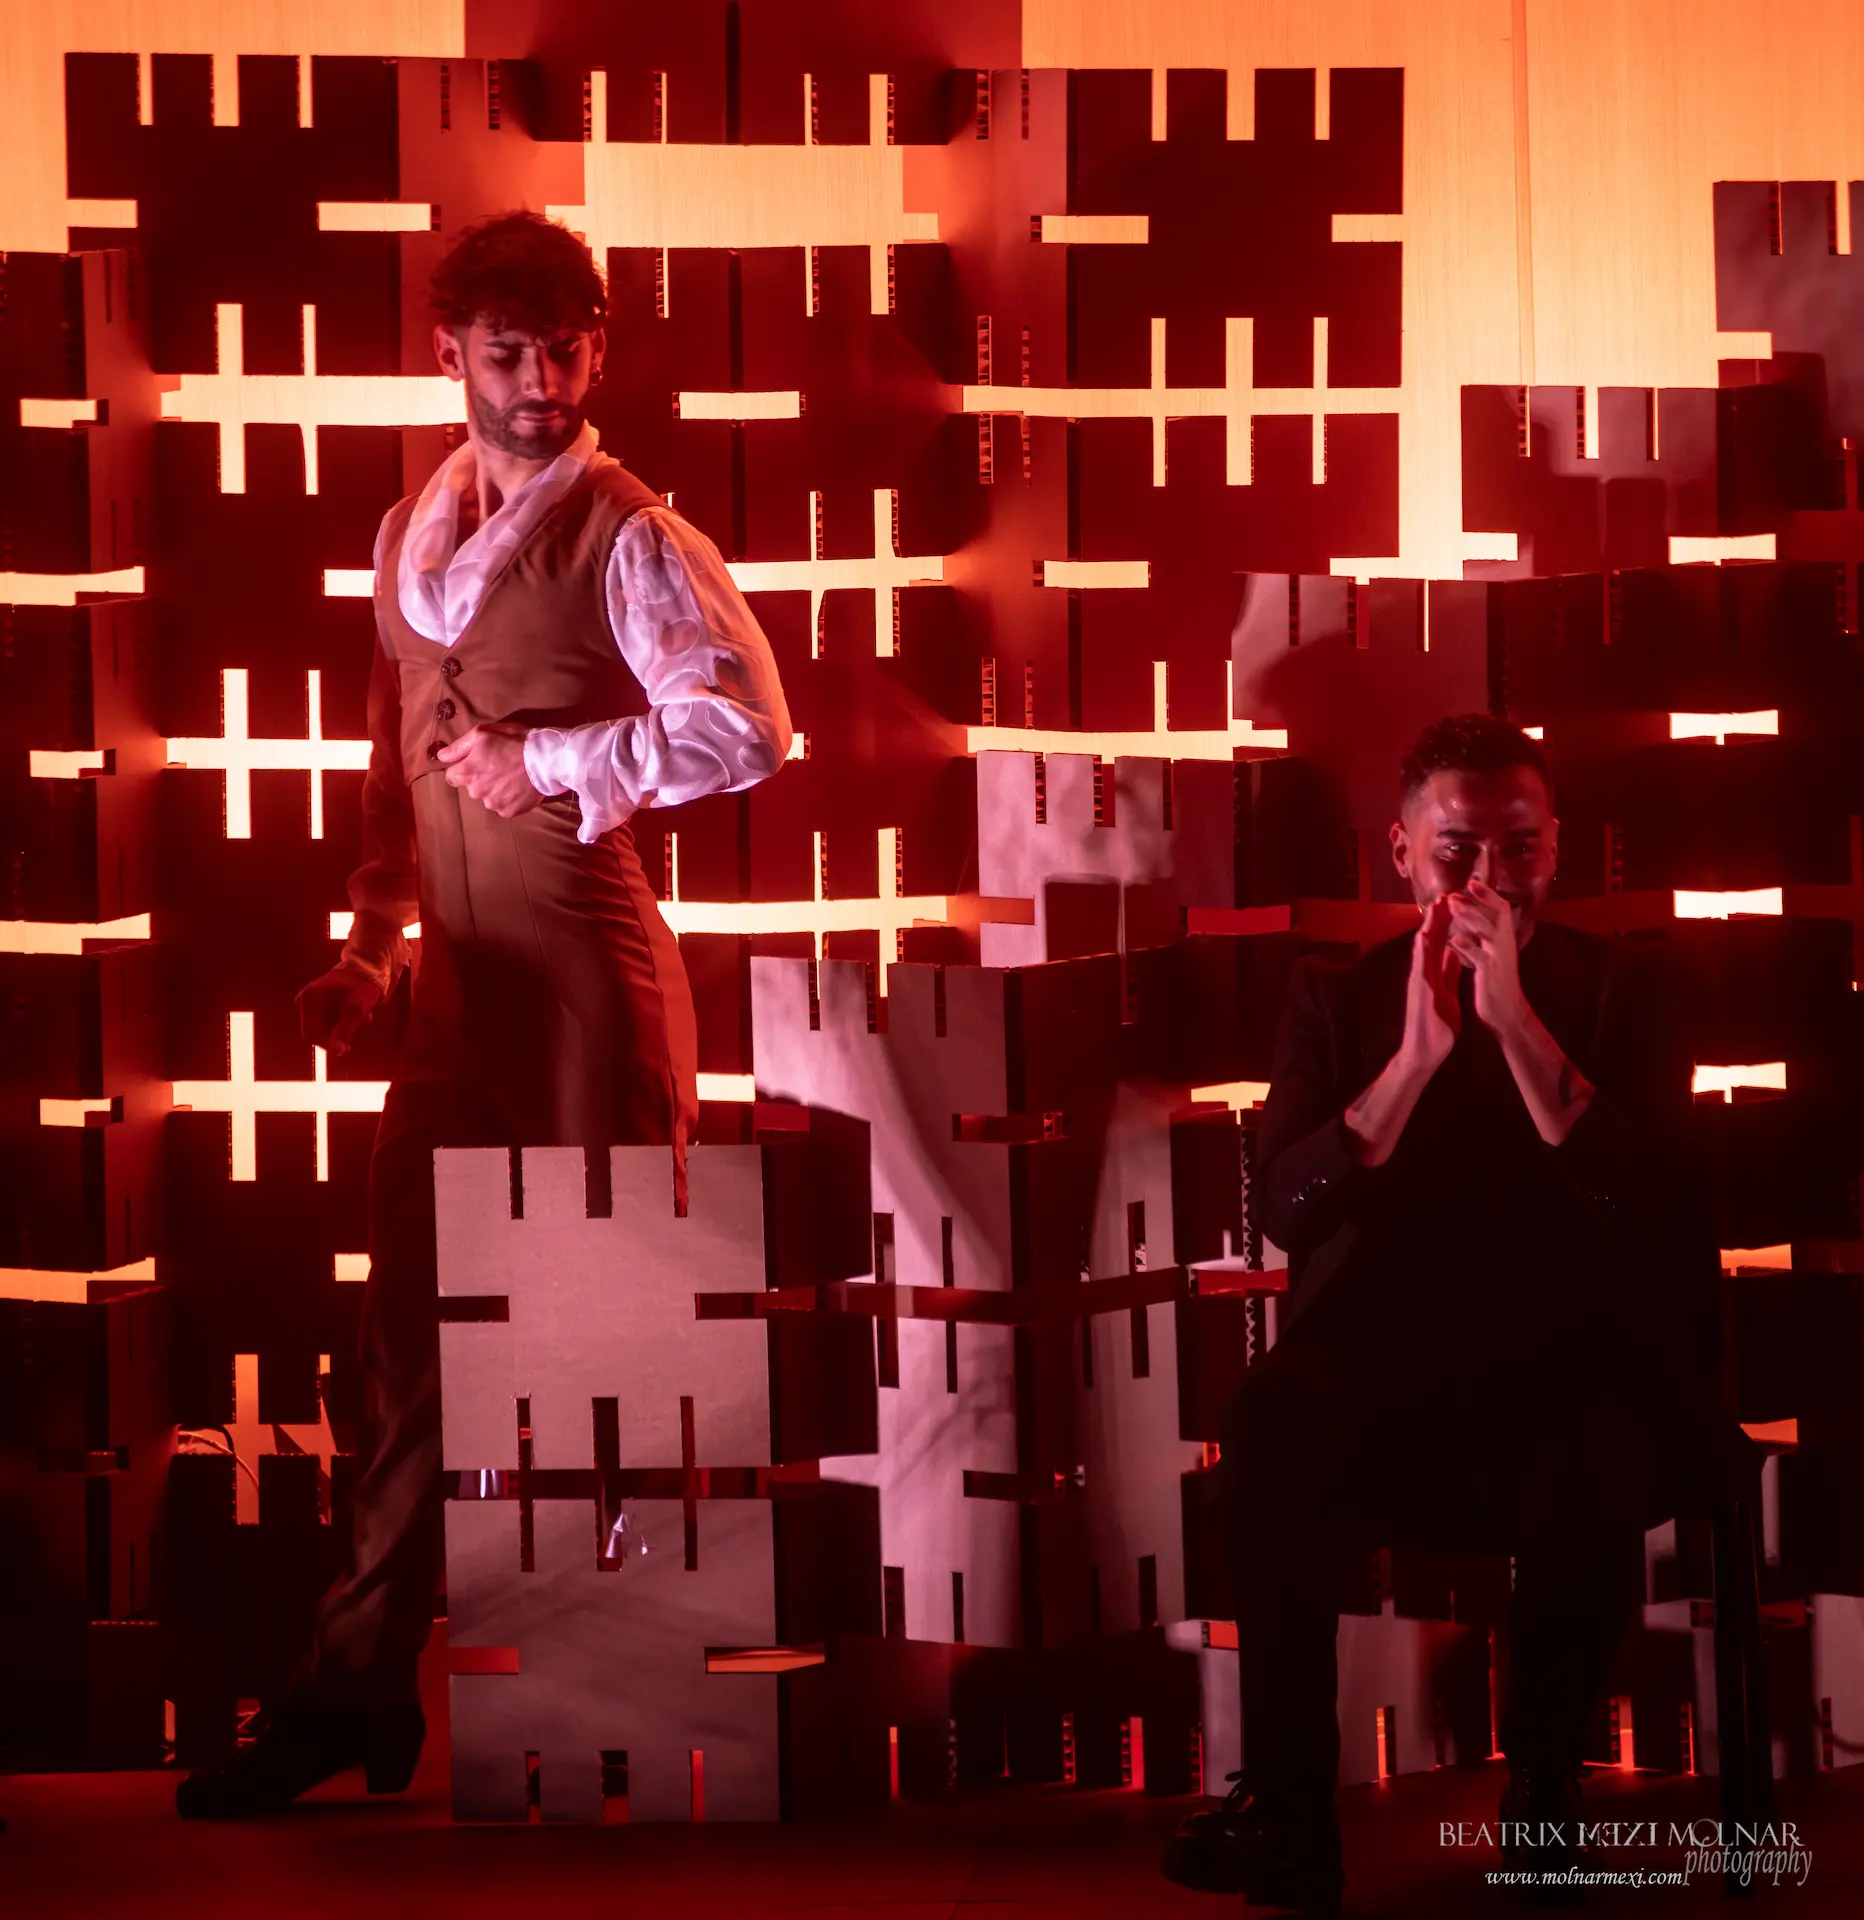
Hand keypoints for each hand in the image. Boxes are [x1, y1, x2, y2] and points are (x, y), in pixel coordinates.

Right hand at [296, 967, 382, 1060]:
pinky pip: (330, 1020)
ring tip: (362, 1015)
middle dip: (339, 1031)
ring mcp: (312, 1002)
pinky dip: (345, 1020)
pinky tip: (357, 1012)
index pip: (310, 1035)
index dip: (328, 1043)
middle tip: (359, 1023)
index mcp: (309, 1000)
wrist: (368, 968)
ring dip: (345, 1026)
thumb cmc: (362, 988)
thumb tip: (336, 1053)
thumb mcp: (355, 1011)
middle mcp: (306, 1001)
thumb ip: (343, 1032)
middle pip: (318, 1031)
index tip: (347, 1045)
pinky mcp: (321, 1004)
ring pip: (326, 1027)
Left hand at [435, 723, 544, 819]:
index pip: (452, 777)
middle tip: (499, 766)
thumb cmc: (513, 741)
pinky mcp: (509, 811)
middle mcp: (476, 792)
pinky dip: (509, 798)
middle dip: (481, 778)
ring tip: (511, 776)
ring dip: (496, 789)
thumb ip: (458, 747)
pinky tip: (518, 787)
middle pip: (472, 787)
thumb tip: (440, 757)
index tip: (477, 762)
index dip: (463, 768)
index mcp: (466, 772)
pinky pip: (504, 806)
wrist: (545, 759)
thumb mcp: (482, 733)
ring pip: (488, 797)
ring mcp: (493, 803)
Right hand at [1401, 894, 1461, 1071]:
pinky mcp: (1419, 988)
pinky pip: (1421, 964)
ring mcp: (1418, 979)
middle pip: (1429, 938)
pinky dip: (1424, 948)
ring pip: (1422, 947)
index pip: (1438, 942)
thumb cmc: (1436, 1026)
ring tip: (1436, 905)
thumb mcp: (1447, 993)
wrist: (1425, 1051)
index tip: (1452, 904)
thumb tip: (1453, 954)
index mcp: (1431, 973)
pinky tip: (1427, 934)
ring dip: (1429, 925)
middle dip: (1436, 917)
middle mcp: (1422, 972)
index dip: (1445, 923)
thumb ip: (1448, 974)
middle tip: (1444, 893)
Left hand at [1444, 877, 1527, 1034]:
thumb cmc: (1496, 985)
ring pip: (1488, 931)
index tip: (1471, 883)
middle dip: (1476, 902)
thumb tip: (1466, 927)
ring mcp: (1499, 959)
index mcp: (1503, 941)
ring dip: (1470, 917)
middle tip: (1454, 894)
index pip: (1500, 910)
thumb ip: (1480, 943)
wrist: (1507, 1013)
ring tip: (1454, 907)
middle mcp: (1505, 946)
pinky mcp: (1491, 974)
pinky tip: (1455, 941)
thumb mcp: (1489, 959)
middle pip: (1497, 915)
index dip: (1487, 895)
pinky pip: (1481, 958)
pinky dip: (1468, 948)